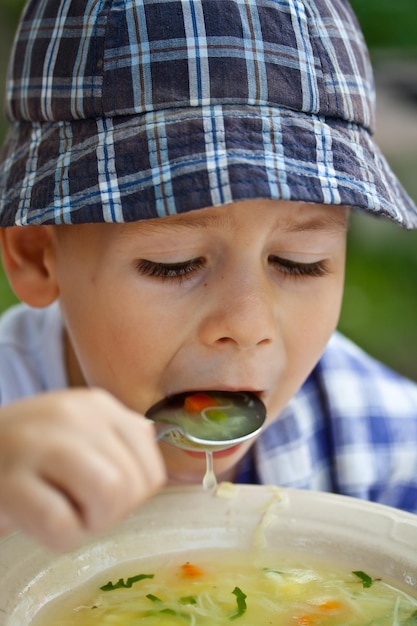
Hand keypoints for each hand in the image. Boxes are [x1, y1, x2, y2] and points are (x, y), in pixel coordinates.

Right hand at [0, 388, 165, 549]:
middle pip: (133, 485)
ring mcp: (41, 443)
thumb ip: (118, 439)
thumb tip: (151, 455)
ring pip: (109, 494)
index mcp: (99, 405)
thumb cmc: (31, 450)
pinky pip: (60, 524)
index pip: (152, 468)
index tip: (103, 495)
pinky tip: (41, 522)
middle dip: (112, 513)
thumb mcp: (79, 430)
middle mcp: (75, 415)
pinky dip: (59, 537)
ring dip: (91, 521)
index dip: (134, 497)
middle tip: (79, 507)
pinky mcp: (9, 479)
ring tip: (66, 513)